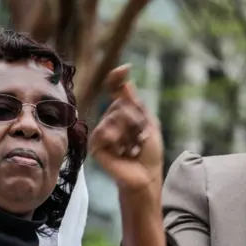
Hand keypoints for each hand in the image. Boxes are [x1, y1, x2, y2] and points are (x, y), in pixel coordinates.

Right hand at [88, 64, 163, 196]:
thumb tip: (127, 84)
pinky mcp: (96, 146)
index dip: (117, 79)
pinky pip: (105, 131)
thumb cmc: (149, 153)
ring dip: (129, 130)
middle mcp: (110, 120)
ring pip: (114, 116)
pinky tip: (122, 151)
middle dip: (135, 118)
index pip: (115, 92)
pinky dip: (117, 139)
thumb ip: (137, 105)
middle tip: (140, 137)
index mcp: (123, 114)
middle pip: (120, 103)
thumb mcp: (149, 124)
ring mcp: (102, 133)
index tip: (125, 69)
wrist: (145, 176)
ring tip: (132, 146)